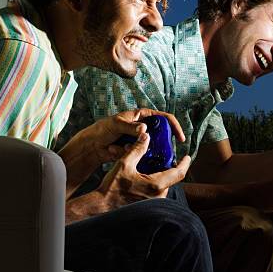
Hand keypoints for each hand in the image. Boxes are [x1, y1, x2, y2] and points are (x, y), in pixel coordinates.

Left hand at [70, 108, 185, 165]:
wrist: (92, 146)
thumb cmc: (102, 129)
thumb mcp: (116, 125)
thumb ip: (130, 127)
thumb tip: (144, 129)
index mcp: (142, 116)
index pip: (164, 118)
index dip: (174, 126)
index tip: (180, 138)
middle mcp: (143, 127)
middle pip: (161, 135)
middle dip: (158, 144)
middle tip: (155, 151)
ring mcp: (140, 139)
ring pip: (150, 147)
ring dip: (139, 150)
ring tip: (121, 147)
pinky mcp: (135, 150)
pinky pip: (141, 155)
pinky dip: (129, 154)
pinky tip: (114, 150)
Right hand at [99, 132, 191, 203]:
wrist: (102, 207)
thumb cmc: (112, 189)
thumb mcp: (124, 164)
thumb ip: (137, 149)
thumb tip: (146, 136)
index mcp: (156, 185)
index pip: (179, 173)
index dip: (185, 163)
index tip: (187, 156)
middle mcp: (158, 196)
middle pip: (171, 178)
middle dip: (168, 166)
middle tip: (163, 157)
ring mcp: (154, 203)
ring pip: (164, 184)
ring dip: (160, 174)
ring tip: (150, 165)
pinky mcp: (148, 206)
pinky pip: (157, 191)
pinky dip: (154, 182)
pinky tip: (144, 176)